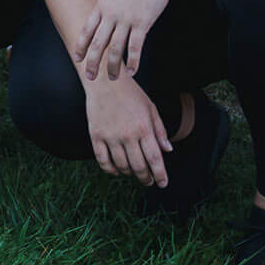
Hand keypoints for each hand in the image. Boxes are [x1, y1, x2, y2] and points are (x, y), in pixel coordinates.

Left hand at [77, 0, 172, 82]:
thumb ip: (107, 8)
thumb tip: (102, 22)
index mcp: (102, 5)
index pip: (86, 30)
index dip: (81, 46)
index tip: (78, 59)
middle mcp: (111, 14)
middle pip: (98, 44)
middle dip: (92, 63)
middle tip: (91, 77)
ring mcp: (126, 19)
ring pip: (115, 49)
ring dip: (113, 66)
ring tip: (113, 77)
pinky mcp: (142, 23)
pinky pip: (135, 47)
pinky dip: (133, 61)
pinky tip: (131, 71)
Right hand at [84, 71, 172, 185]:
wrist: (105, 81)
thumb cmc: (131, 93)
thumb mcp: (151, 108)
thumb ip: (160, 130)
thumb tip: (168, 150)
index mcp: (143, 128)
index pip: (154, 159)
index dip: (160, 174)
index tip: (163, 183)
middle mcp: (128, 135)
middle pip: (139, 166)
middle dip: (146, 178)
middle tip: (148, 181)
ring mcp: (110, 136)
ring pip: (122, 166)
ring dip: (130, 174)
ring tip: (134, 174)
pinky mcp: (96, 136)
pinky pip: (103, 161)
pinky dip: (111, 170)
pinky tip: (117, 171)